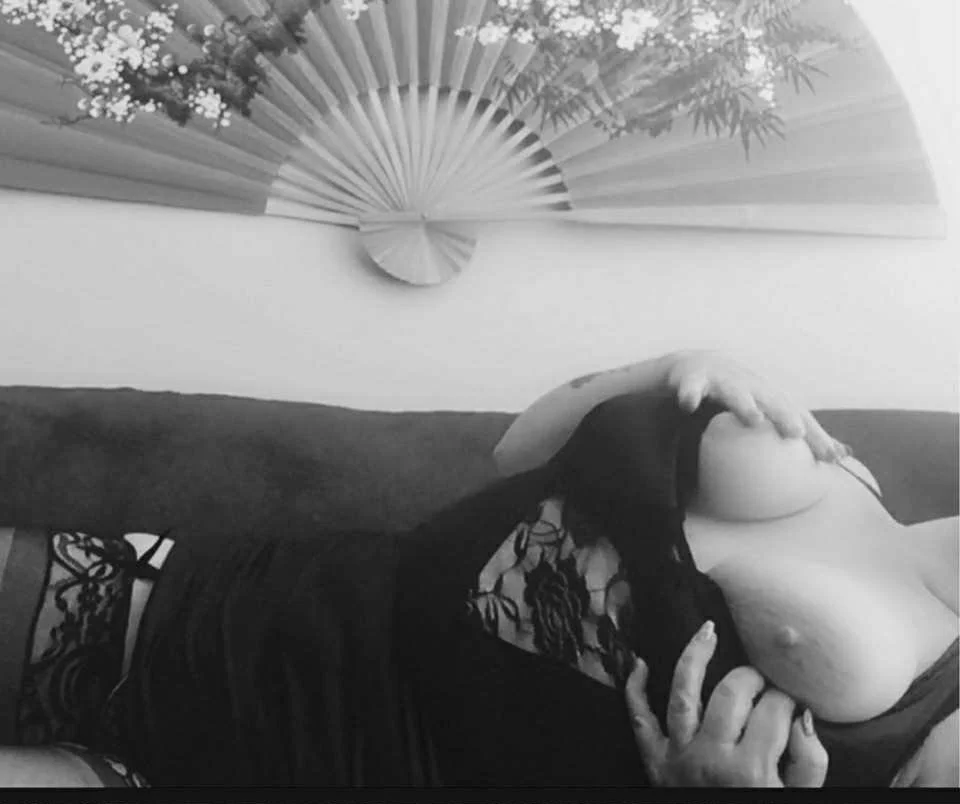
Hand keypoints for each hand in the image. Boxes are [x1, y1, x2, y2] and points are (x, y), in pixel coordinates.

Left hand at [625, 620, 828, 787]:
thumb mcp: (800, 800)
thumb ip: (809, 760)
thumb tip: (802, 714)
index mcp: (751, 770)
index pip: (774, 710)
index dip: (787, 697)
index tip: (792, 699)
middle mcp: (711, 757)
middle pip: (731, 693)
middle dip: (752, 677)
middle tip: (763, 680)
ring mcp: (678, 757)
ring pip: (684, 693)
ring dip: (694, 656)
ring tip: (707, 632)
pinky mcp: (655, 763)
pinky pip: (639, 720)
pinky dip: (635, 690)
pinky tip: (640, 664)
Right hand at [665, 351, 846, 462]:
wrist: (697, 366)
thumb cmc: (741, 395)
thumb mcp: (771, 410)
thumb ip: (801, 432)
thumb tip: (843, 456)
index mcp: (771, 397)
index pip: (798, 415)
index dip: (815, 435)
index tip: (831, 457)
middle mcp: (751, 386)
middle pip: (771, 400)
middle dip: (784, 415)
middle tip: (796, 433)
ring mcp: (722, 380)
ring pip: (734, 392)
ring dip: (744, 403)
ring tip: (753, 419)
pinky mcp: (693, 379)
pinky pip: (691, 387)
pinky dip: (690, 394)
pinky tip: (688, 405)